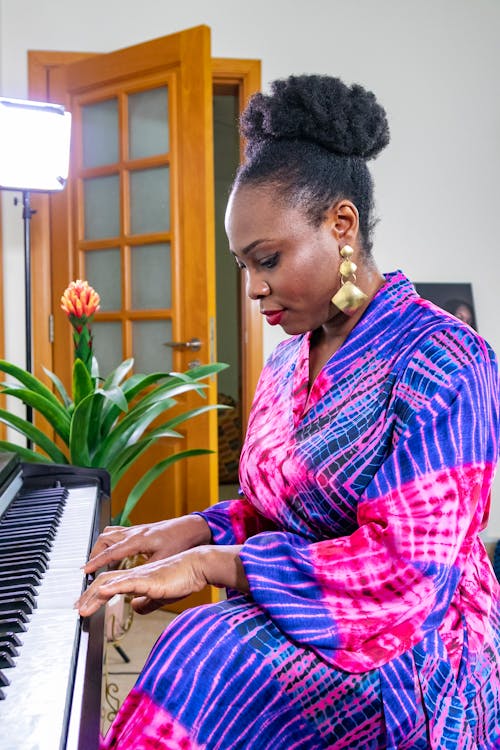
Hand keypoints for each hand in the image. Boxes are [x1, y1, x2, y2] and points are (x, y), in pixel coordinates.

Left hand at [77, 548, 207, 616]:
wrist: (197, 566)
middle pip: (103, 582)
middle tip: (75, 609)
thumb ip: (147, 601)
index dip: (93, 594)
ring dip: (93, 596)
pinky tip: (102, 593)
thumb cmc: (182, 578)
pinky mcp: (149, 579)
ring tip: (81, 608)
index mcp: (136, 577)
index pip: (108, 583)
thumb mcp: (161, 595)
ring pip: (110, 582)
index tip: (83, 606)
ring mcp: (140, 575)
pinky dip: (113, 588)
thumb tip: (135, 607)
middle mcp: (134, 574)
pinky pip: (127, 582)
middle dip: (86, 596)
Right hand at [82, 515, 210, 574]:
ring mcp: (138, 530)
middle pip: (105, 540)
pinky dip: (112, 544)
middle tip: (88, 570)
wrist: (195, 527)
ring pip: (111, 534)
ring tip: (98, 562)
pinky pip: (120, 534)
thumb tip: (132, 600)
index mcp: (137, 541)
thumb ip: (146, 578)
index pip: (110, 553)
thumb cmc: (182, 542)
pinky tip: (117, 554)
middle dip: (94, 555)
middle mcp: (134, 533)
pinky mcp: (142, 530)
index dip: (96, 563)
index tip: (84, 573)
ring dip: (102, 547)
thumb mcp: (164, 563)